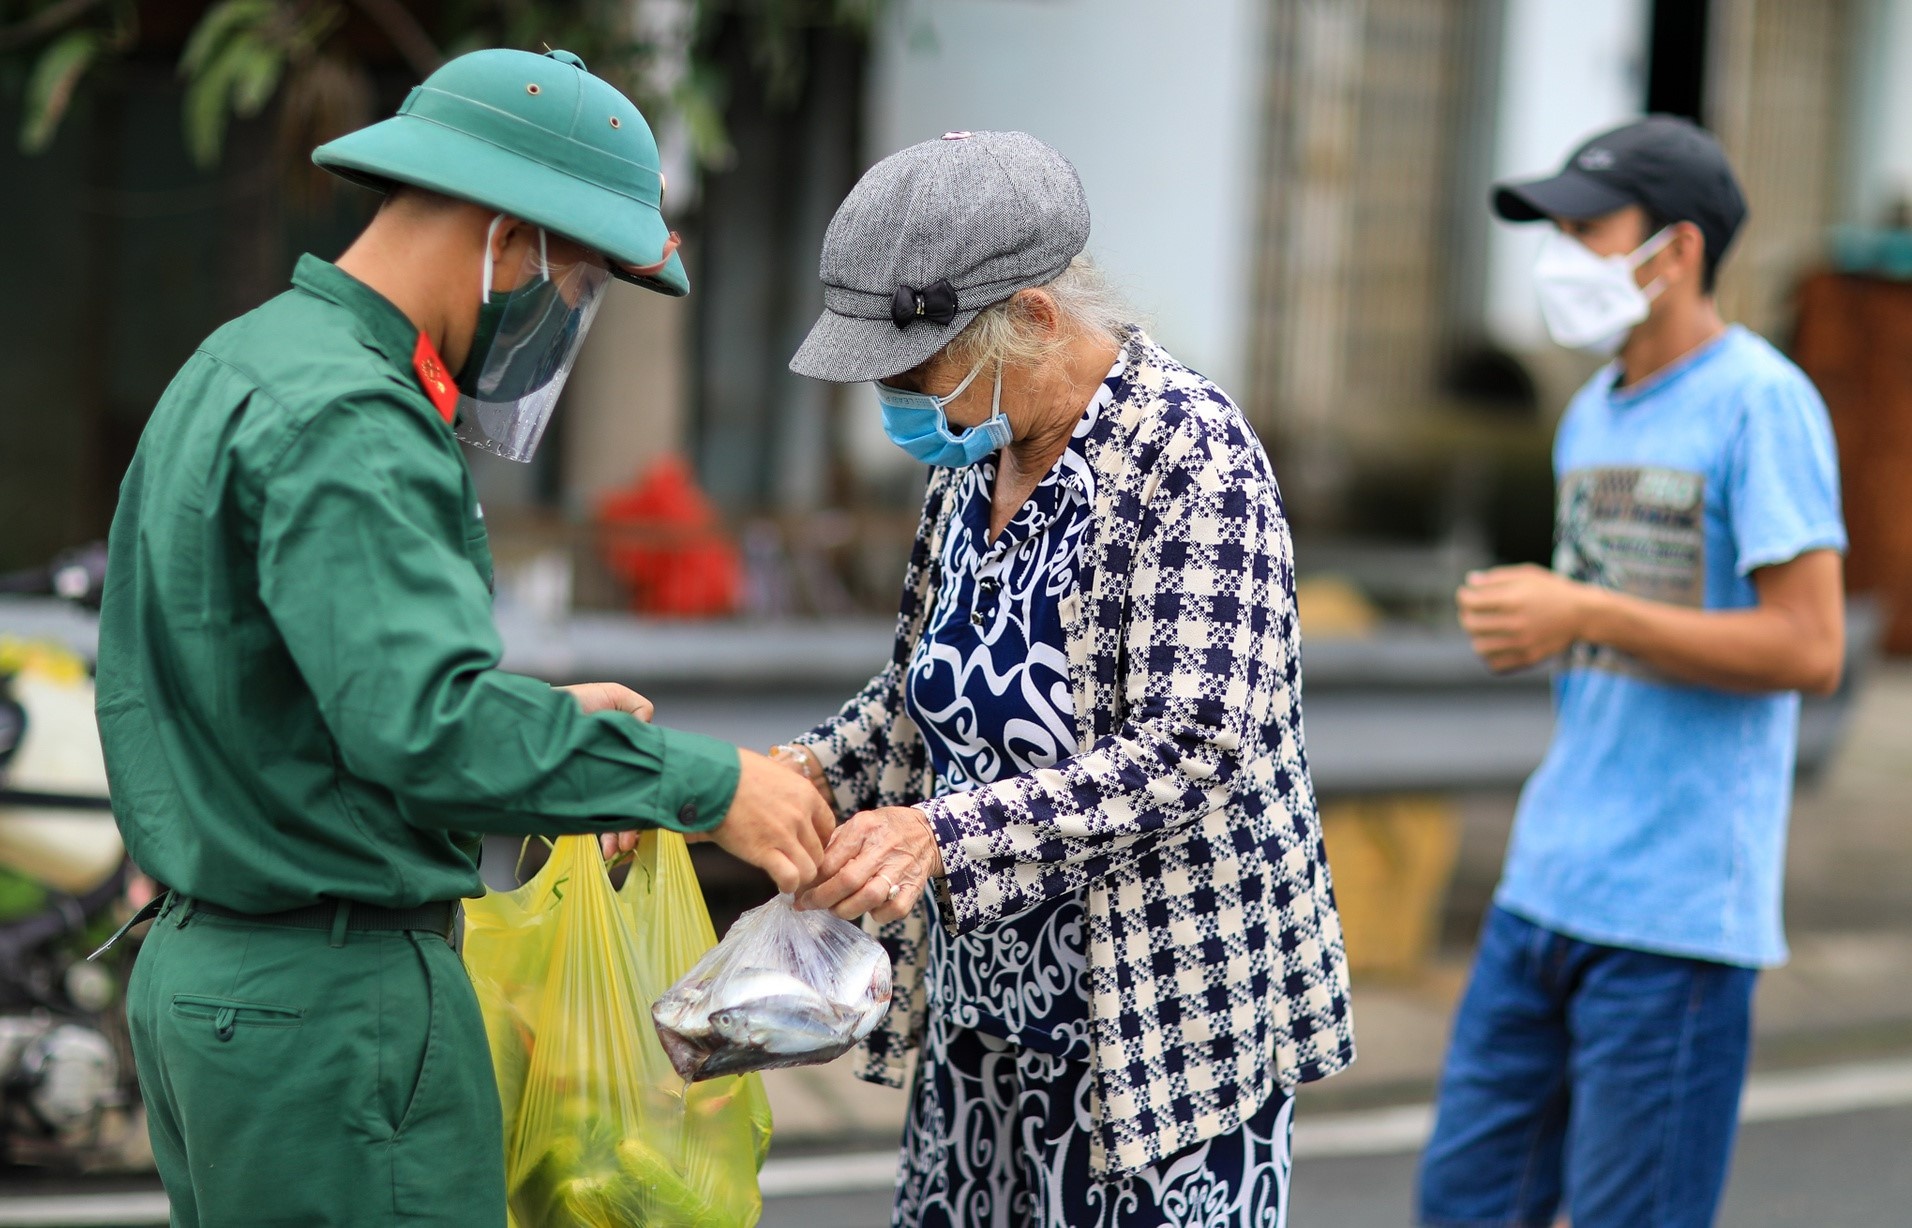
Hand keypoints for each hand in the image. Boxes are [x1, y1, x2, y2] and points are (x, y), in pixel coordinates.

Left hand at [566, 685, 656, 859]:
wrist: (533, 721)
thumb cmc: (570, 706)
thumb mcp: (611, 696)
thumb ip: (637, 708)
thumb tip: (646, 732)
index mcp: (626, 753)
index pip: (646, 780)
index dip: (650, 797)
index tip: (649, 812)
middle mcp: (614, 773)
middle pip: (633, 803)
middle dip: (634, 824)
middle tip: (631, 840)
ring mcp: (596, 789)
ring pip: (614, 817)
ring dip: (621, 833)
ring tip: (617, 847)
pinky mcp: (577, 800)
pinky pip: (593, 822)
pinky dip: (602, 835)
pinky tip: (605, 847)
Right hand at [707, 749, 836, 893]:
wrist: (714, 779)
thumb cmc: (738, 771)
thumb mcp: (776, 773)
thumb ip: (790, 793)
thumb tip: (790, 804)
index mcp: (806, 794)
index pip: (828, 827)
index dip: (819, 840)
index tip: (807, 845)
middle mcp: (801, 816)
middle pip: (819, 851)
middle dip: (809, 860)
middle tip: (795, 863)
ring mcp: (784, 836)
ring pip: (810, 869)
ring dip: (801, 876)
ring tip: (789, 876)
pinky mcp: (764, 852)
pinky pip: (790, 878)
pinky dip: (788, 884)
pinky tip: (782, 884)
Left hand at [798, 807, 943, 923]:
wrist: (926, 832)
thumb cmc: (883, 830)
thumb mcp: (857, 825)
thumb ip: (833, 845)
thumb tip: (806, 873)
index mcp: (864, 828)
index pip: (830, 860)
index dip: (811, 881)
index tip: (798, 891)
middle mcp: (882, 848)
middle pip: (847, 881)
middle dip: (822, 899)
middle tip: (807, 905)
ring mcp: (900, 869)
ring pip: (868, 898)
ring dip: (845, 910)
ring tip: (835, 908)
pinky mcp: (914, 888)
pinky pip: (891, 911)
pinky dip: (875, 915)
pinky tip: (867, 908)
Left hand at [1457, 564, 1596, 672]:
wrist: (1583, 614)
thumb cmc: (1551, 591)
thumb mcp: (1526, 575)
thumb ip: (1496, 578)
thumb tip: (1470, 582)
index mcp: (1512, 599)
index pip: (1470, 601)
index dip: (1463, 596)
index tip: (1467, 595)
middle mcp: (1515, 623)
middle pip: (1470, 624)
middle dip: (1465, 615)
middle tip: (1472, 612)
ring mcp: (1522, 643)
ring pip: (1478, 647)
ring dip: (1476, 637)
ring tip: (1484, 629)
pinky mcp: (1528, 658)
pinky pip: (1494, 665)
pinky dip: (1489, 656)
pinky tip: (1495, 644)